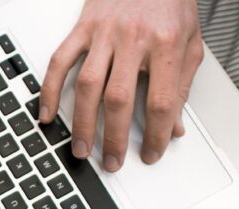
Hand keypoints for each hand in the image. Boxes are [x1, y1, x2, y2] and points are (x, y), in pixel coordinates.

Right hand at [39, 0, 202, 171]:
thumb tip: (175, 127)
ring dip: (83, 123)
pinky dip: (51, 90)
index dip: (157, 135)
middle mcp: (133, 38)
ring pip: (89, 85)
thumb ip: (182, 85)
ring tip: (81, 149)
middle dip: (114, 138)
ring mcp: (104, 32)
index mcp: (166, 44)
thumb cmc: (171, 1)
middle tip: (112, 162)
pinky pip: (61, 60)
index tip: (152, 153)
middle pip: (119, 99)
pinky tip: (48, 113)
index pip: (161, 102)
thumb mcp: (190, 42)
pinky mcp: (83, 26)